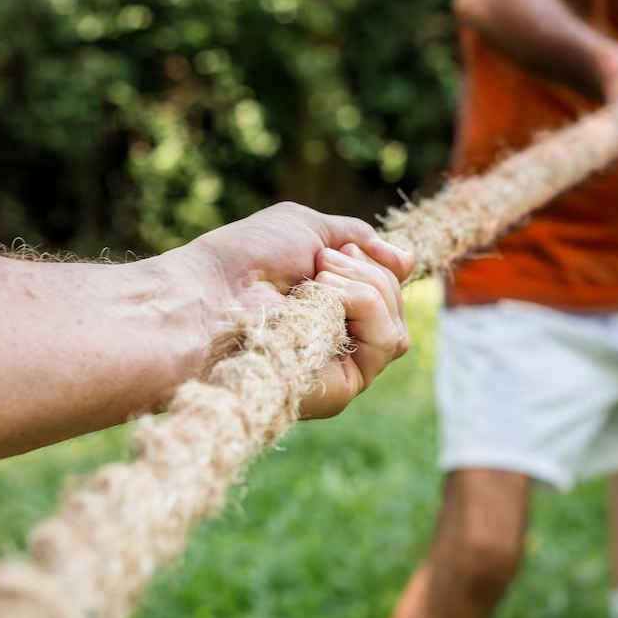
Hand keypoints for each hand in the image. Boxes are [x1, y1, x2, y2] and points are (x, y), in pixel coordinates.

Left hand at [184, 201, 414, 418]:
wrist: (209, 293)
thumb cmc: (244, 259)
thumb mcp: (309, 229)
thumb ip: (359, 239)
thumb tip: (408, 260)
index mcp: (330, 306)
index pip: (387, 291)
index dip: (382, 265)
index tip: (354, 247)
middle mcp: (338, 339)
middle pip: (396, 306)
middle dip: (369, 271)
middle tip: (320, 261)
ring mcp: (341, 366)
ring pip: (398, 328)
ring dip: (367, 287)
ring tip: (318, 275)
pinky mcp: (341, 387)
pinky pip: (386, 341)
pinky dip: (364, 305)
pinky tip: (324, 295)